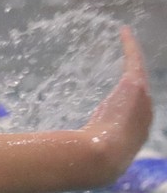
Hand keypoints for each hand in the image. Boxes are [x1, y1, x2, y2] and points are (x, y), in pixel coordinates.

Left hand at [81, 26, 154, 182]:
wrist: (101, 158)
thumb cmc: (89, 160)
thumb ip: (76, 151)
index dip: (127, 105)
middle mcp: (144, 115)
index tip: (119, 99)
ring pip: (138, 73)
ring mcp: (142, 100)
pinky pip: (134, 60)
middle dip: (138, 78)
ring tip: (129, 44)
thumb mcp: (86, 155)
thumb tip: (48, 160)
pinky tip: (123, 32)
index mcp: (134, 133)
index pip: (133, 114)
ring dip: (134, 58)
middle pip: (141, 92)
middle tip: (133, 63)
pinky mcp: (134, 85)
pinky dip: (129, 46)